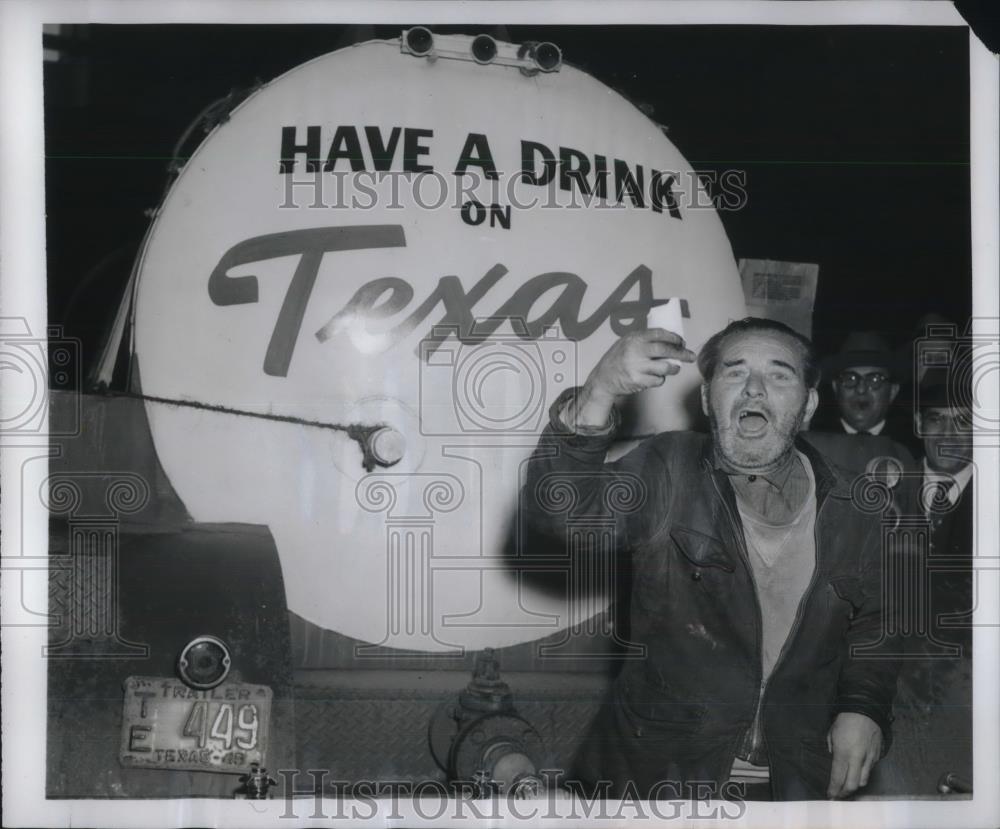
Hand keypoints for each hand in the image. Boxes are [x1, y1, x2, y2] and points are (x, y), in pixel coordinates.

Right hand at [571, 329, 694, 426]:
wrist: (603, 378)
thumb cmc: (618, 358)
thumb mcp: (627, 342)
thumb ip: (644, 340)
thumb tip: (671, 340)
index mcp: (634, 338)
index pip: (660, 334)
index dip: (674, 337)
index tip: (682, 341)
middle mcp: (635, 351)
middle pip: (665, 350)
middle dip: (681, 353)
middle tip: (691, 356)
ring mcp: (636, 367)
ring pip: (665, 367)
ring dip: (674, 368)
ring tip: (675, 368)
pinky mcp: (638, 381)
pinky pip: (658, 380)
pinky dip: (661, 379)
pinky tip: (656, 376)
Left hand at [826, 712, 882, 798]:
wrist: (865, 711)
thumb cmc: (845, 721)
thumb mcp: (832, 734)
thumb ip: (833, 750)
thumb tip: (835, 760)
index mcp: (843, 753)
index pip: (838, 777)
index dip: (834, 789)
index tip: (830, 795)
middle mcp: (857, 759)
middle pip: (852, 785)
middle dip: (844, 793)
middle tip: (838, 795)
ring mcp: (869, 759)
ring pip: (864, 781)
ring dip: (855, 786)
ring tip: (847, 787)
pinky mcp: (877, 757)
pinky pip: (869, 771)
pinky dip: (862, 775)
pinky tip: (857, 773)